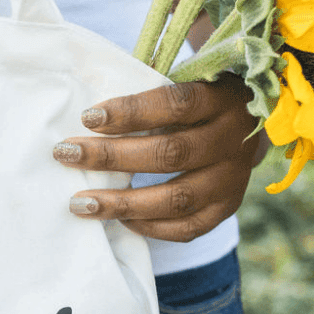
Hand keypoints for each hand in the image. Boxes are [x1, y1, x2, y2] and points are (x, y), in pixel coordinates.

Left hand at [53, 74, 268, 243]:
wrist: (246, 130)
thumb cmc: (196, 103)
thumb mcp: (184, 84)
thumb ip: (148, 92)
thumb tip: (90, 111)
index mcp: (220, 99)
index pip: (176, 104)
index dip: (130, 112)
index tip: (87, 117)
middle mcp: (231, 141)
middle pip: (170, 153)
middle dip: (111, 156)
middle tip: (66, 154)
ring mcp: (232, 180)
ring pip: (176, 199)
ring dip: (123, 203)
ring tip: (80, 203)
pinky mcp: (227, 209)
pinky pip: (187, 229)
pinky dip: (150, 227)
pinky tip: (119, 220)